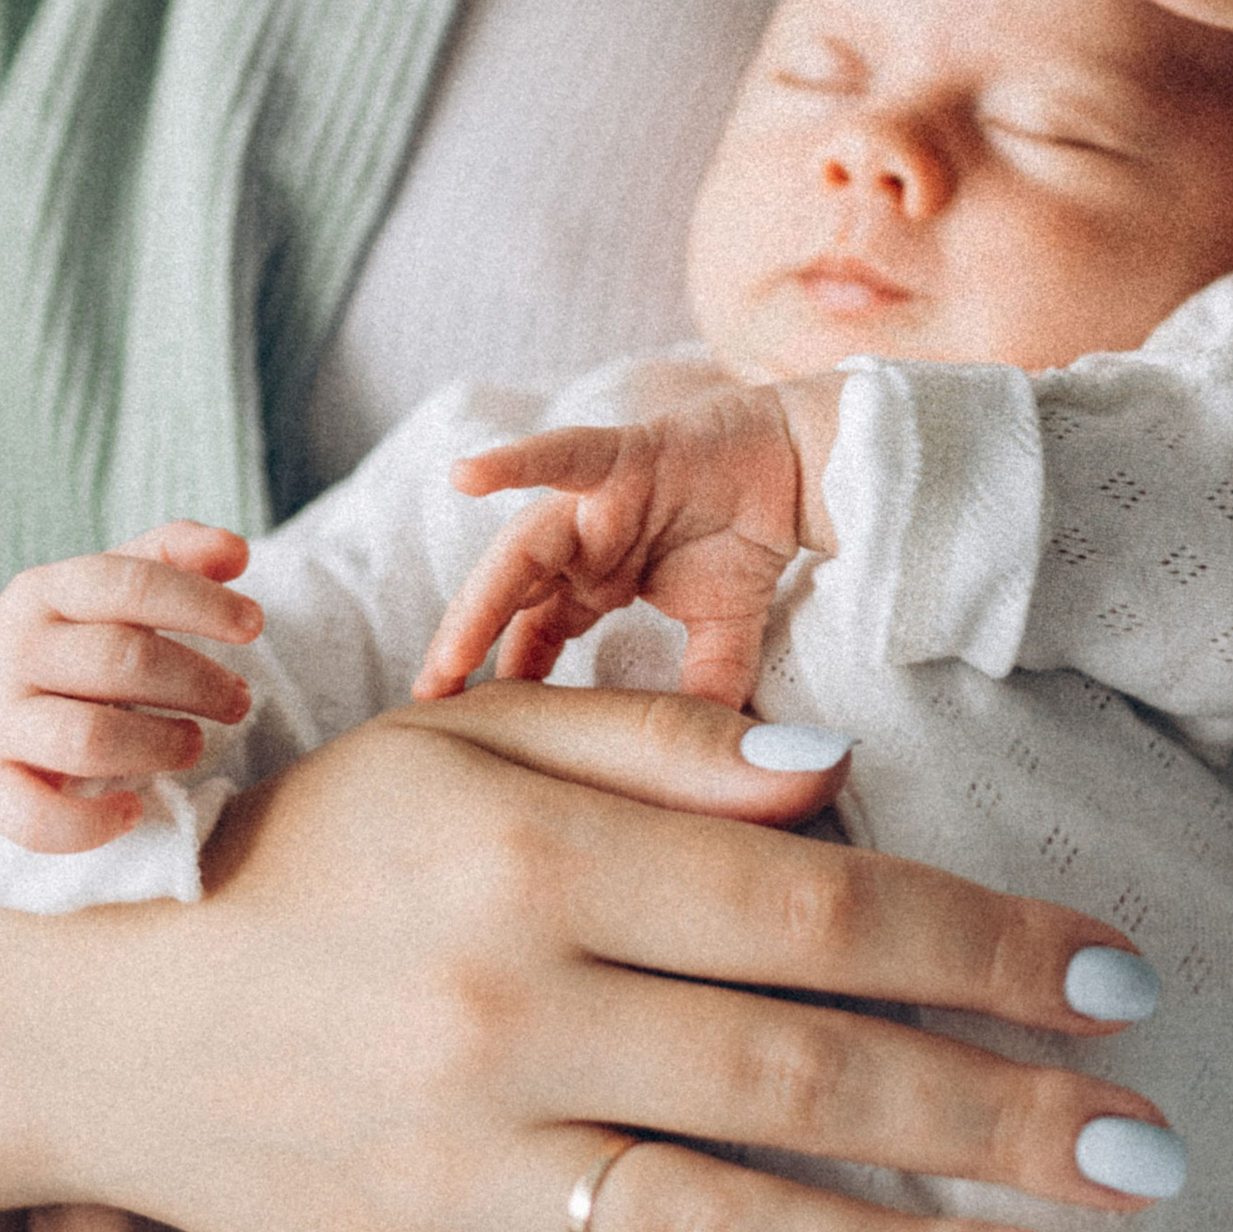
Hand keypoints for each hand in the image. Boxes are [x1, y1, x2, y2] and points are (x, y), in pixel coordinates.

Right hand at [0, 526, 258, 855]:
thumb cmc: (80, 640)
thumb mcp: (119, 590)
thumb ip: (176, 556)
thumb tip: (236, 550)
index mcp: (45, 590)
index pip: (130, 583)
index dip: (200, 603)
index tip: (255, 625)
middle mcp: (13, 651)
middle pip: (120, 660)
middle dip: (197, 682)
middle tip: (239, 701)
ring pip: (87, 739)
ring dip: (159, 747)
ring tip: (193, 745)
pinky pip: (37, 818)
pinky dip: (92, 823)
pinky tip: (134, 810)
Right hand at [50, 683, 1168, 1231]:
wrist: (106, 1003)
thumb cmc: (316, 845)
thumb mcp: (460, 735)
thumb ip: (649, 744)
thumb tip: (834, 773)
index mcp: (529, 853)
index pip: (809, 904)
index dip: (979, 944)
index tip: (1111, 982)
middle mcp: (503, 1010)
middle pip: (800, 1069)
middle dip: (996, 1114)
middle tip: (1144, 1152)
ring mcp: (463, 1166)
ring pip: (725, 1229)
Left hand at [415, 378, 844, 706]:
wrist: (803, 467)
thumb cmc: (750, 539)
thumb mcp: (727, 638)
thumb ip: (704, 696)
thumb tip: (700, 775)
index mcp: (595, 582)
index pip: (533, 637)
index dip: (503, 680)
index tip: (468, 734)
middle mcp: (582, 543)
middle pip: (509, 598)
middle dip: (465, 646)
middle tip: (429, 703)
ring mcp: (596, 500)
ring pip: (524, 549)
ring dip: (482, 599)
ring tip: (447, 655)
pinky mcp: (623, 458)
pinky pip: (565, 456)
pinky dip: (517, 461)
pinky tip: (466, 474)